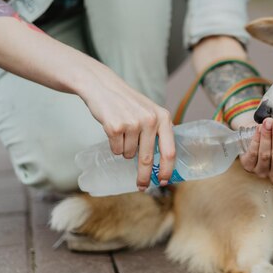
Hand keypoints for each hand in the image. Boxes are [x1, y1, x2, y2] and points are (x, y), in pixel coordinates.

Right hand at [77, 65, 174, 190]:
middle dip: (144, 176)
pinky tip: (113, 131)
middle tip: (141, 186)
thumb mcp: (150, 112)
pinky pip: (116, 150)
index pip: (169, 151)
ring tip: (122, 133)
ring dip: (125, 150)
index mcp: (163, 117)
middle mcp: (150, 120)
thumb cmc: (128, 103)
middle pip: (148, 158)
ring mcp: (132, 123)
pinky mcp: (115, 127)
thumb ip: (159, 132)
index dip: (167, 169)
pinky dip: (114, 146)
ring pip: (129, 154)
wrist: (103, 87)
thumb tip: (163, 163)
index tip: (163, 181)